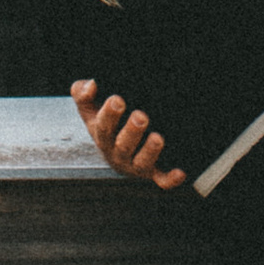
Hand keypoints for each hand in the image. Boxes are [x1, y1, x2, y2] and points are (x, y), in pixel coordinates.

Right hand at [71, 77, 187, 193]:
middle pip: (123, 146)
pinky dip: (170, 179)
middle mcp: (118, 153)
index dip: (109, 115)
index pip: (102, 126)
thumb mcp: (90, 108)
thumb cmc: (106, 122)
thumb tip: (90, 85)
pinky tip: (180, 173)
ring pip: (142, 162)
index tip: (117, 100)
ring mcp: (135, 164)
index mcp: (103, 136)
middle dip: (131, 132)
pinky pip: (161, 179)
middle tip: (140, 117)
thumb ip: (82, 93)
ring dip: (150, 152)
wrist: (116, 150)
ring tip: (157, 138)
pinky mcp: (153, 173)